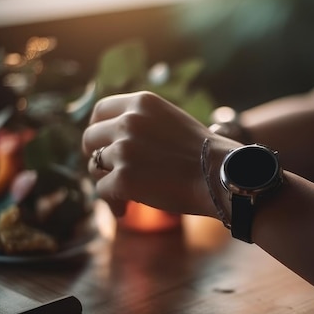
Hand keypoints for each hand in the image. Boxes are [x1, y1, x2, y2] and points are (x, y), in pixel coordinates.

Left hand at [82, 91, 237, 217]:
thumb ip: (145, 123)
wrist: (223, 175)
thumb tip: (116, 139)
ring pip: (94, 166)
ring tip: (121, 195)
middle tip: (109, 172)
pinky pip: (102, 191)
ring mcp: (124, 150)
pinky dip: (113, 203)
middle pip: (91, 137)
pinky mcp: (124, 179)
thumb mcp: (173, 121)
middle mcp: (129, 121)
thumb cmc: (206, 155)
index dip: (98, 128)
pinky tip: (124, 210)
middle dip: (97, 156)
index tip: (102, 143)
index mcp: (142, 103)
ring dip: (106, 181)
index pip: (101, 109)